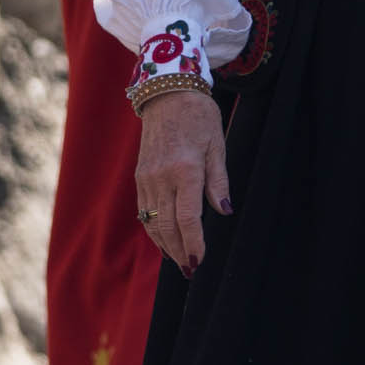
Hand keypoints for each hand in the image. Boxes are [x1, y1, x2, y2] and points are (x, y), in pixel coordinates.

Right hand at [136, 88, 229, 272]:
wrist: (167, 93)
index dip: (194, 244)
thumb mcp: (217, 145)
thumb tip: (224, 212)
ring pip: (153, 222)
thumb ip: (218, 181)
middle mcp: (162, 177)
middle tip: (191, 271)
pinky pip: (145, 211)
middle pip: (168, 226)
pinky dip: (154, 229)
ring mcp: (147, 178)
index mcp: (185, 169)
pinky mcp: (140, 177)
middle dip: (179, 252)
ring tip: (179, 261)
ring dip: (165, 245)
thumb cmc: (199, 116)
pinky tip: (165, 239)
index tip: (199, 261)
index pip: (188, 218)